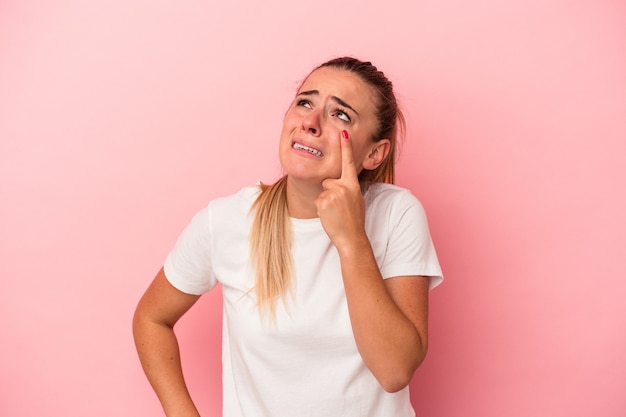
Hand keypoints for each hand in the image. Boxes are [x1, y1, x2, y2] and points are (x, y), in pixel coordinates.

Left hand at [315, 130, 366, 249]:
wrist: (352, 237)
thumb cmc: (354, 219)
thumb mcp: (357, 199)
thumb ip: (349, 188)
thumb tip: (342, 183)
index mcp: (353, 184)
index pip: (349, 162)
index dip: (346, 146)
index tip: (343, 131)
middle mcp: (344, 186)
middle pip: (328, 181)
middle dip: (330, 191)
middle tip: (339, 207)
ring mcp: (333, 193)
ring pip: (323, 191)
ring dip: (326, 201)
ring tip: (335, 212)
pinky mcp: (323, 201)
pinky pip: (318, 200)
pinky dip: (322, 208)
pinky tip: (330, 215)